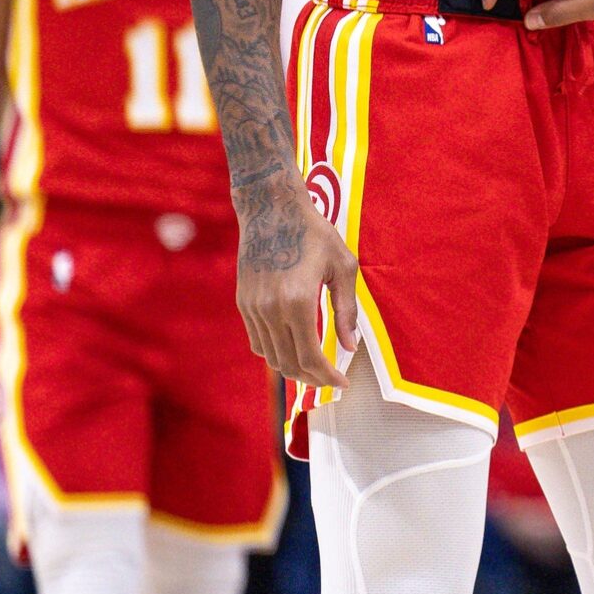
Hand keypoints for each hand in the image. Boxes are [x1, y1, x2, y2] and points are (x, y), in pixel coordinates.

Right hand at [235, 171, 359, 390]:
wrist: (272, 210)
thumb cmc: (315, 234)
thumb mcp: (342, 267)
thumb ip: (346, 310)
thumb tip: (349, 346)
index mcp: (298, 302)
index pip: (310, 358)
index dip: (327, 377)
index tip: (342, 384)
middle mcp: (271, 310)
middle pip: (289, 364)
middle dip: (312, 378)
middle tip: (331, 379)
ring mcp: (253, 308)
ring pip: (271, 357)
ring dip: (293, 369)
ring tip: (314, 368)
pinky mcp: (243, 303)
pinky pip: (257, 341)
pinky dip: (275, 353)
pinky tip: (292, 349)